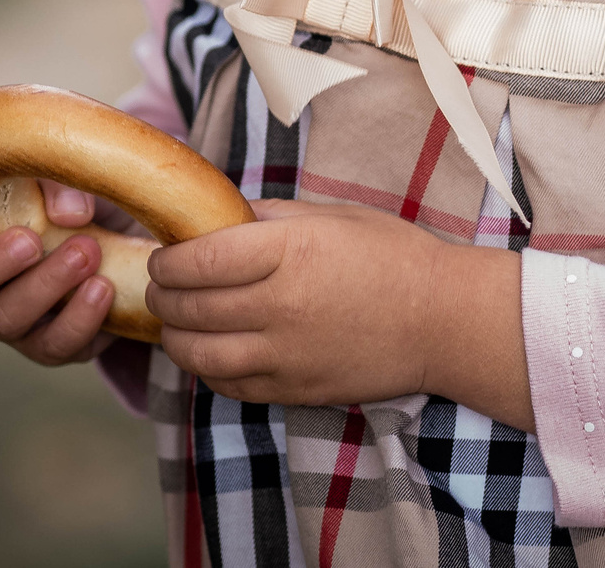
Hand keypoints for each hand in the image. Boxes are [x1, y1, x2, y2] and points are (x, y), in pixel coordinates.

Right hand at [0, 180, 113, 366]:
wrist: (137, 239)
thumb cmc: (89, 195)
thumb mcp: (77, 168)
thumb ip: (62, 181)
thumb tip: (70, 214)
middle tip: (31, 241)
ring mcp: (10, 314)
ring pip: (0, 319)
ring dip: (43, 287)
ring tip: (88, 254)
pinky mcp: (49, 342)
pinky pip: (50, 346)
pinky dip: (78, 319)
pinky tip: (103, 288)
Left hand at [146, 200, 531, 429]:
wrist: (443, 319)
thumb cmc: (393, 255)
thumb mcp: (332, 216)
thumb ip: (269, 216)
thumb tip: (216, 218)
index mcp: (291, 251)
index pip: (199, 259)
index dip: (168, 259)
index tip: (164, 256)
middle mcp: (282, 305)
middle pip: (190, 307)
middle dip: (163, 296)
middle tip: (161, 286)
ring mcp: (287, 355)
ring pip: (199, 355)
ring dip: (175, 338)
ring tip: (175, 323)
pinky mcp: (295, 390)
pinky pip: (229, 386)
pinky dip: (208, 370)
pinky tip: (210, 352)